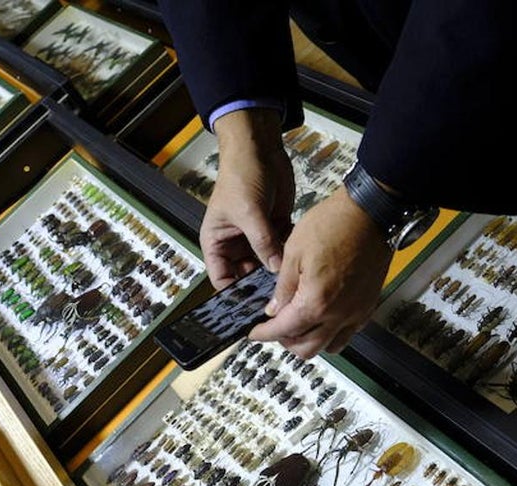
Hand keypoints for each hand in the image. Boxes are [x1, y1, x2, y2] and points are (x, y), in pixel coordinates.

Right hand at [203, 109, 294, 288]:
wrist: (259, 148)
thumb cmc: (241, 175)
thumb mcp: (249, 212)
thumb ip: (263, 243)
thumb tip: (277, 271)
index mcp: (216, 243)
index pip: (222, 279)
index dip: (234, 294)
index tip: (252, 306)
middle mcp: (235, 244)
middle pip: (247, 277)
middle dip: (261, 285)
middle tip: (280, 298)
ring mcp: (256, 238)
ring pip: (267, 265)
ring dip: (279, 271)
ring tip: (293, 284)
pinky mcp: (274, 229)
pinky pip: (282, 250)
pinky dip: (290, 255)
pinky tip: (300, 261)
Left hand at [249, 187, 391, 356]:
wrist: (371, 213)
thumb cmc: (334, 225)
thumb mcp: (294, 252)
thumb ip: (283, 287)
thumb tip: (274, 309)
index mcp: (316, 302)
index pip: (284, 330)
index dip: (265, 333)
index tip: (256, 332)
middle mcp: (339, 315)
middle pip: (307, 348)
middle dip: (286, 342)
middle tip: (274, 328)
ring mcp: (356, 313)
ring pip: (329, 346)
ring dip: (310, 342)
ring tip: (298, 325)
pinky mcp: (368, 305)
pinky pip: (348, 333)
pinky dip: (331, 334)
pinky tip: (322, 319)